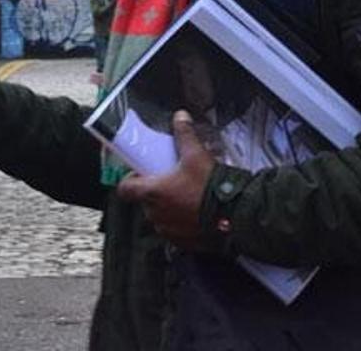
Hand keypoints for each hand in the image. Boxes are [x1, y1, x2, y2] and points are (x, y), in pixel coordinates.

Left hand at [115, 111, 215, 249]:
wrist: (235, 216)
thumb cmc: (211, 188)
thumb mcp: (196, 155)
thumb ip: (184, 135)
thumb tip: (180, 118)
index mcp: (152, 193)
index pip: (125, 188)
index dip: (130, 179)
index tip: (141, 173)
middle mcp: (156, 215)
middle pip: (145, 201)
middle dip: (156, 191)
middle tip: (172, 180)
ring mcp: (169, 231)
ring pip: (161, 216)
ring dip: (169, 207)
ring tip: (188, 196)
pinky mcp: (183, 242)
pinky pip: (176, 230)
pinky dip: (182, 222)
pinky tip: (198, 212)